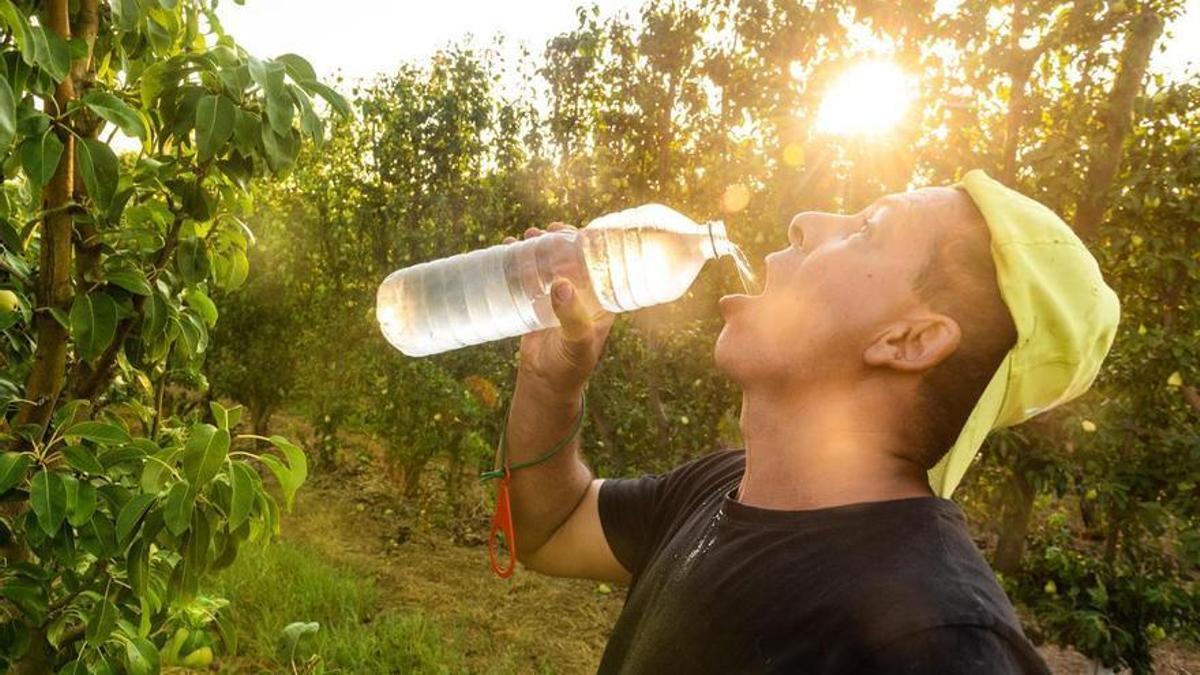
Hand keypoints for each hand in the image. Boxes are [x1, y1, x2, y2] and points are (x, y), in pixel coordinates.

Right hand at [505, 223, 614, 395]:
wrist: (546, 385)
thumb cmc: (570, 366)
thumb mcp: (576, 342)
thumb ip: (572, 316)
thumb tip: (562, 284)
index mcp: (600, 300)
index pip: (597, 264)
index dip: (587, 244)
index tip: (571, 231)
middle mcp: (581, 295)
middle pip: (571, 258)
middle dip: (558, 241)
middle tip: (543, 232)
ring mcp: (558, 298)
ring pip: (549, 265)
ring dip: (538, 248)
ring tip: (525, 237)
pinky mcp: (538, 304)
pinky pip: (530, 277)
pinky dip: (520, 262)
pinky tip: (508, 249)